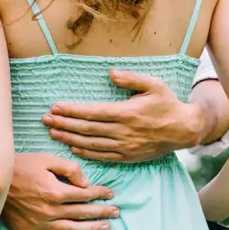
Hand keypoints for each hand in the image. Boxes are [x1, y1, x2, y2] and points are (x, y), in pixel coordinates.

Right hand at [2, 153, 118, 229]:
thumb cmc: (20, 167)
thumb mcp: (46, 159)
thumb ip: (69, 169)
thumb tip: (85, 182)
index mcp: (56, 192)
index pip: (85, 195)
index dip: (100, 193)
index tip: (110, 194)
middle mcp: (51, 210)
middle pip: (82, 213)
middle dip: (102, 212)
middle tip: (116, 212)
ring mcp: (41, 223)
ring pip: (72, 229)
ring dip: (91, 229)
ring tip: (106, 228)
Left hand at [41, 69, 210, 161]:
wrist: (184, 130)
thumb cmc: (167, 104)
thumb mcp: (154, 85)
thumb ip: (132, 78)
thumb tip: (111, 73)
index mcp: (126, 113)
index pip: (92, 112)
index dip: (72, 110)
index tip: (55, 107)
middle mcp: (123, 131)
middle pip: (87, 129)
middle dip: (64, 124)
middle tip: (45, 120)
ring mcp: (125, 146)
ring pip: (91, 144)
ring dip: (70, 138)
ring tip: (53, 132)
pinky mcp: (128, 157)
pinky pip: (102, 156)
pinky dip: (85, 153)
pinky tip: (72, 147)